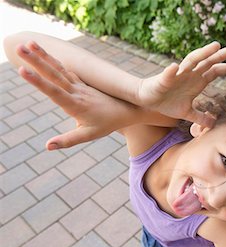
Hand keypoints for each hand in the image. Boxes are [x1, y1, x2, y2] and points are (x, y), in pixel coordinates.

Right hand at [15, 42, 146, 149]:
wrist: (127, 110)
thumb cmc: (108, 124)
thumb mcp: (89, 135)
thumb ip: (68, 140)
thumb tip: (47, 146)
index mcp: (75, 104)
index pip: (53, 92)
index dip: (38, 81)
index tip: (23, 70)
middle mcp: (76, 91)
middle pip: (53, 74)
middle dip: (35, 60)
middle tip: (19, 47)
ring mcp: (79, 85)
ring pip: (59, 68)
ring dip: (44, 56)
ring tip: (28, 42)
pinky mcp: (82, 83)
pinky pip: (66, 70)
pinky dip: (55, 61)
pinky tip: (45, 52)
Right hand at [137, 41, 225, 126]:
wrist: (147, 100)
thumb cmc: (167, 103)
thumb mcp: (187, 113)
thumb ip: (200, 117)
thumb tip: (212, 124)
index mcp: (197, 81)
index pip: (215, 71)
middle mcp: (189, 74)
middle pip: (207, 61)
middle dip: (220, 55)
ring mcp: (177, 75)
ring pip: (191, 61)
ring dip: (202, 53)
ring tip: (214, 46)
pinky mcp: (163, 80)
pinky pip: (168, 74)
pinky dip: (171, 70)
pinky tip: (174, 67)